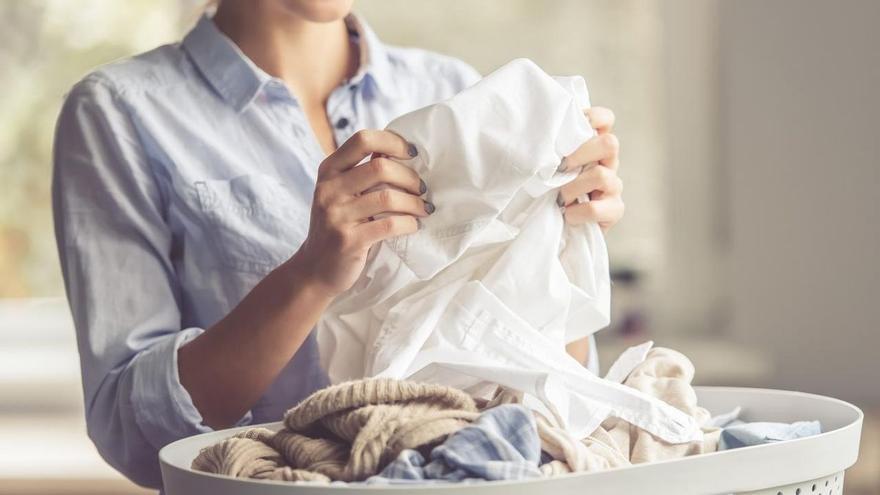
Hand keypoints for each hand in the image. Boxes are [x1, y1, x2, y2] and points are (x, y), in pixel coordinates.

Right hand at [293, 130, 432, 296]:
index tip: (412, 153)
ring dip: (414, 203)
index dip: (393, 141)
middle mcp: (329, 189)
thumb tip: (399, 150)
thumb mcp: (340, 194)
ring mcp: (337, 215)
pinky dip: (409, 223)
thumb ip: (361, 173)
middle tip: (422, 189)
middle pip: (380, 167)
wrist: (314, 270)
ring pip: (388, 197)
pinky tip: (413, 226)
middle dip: (410, 177)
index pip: (362, 140)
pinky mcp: (349, 240)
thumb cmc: (337, 226)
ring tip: (424, 209)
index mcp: (329, 171)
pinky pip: (390, 225)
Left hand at [558, 107, 624, 231]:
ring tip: (560, 199)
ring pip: (601, 175)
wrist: (555, 228)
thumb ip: (551, 149)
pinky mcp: (614, 209)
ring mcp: (613, 186)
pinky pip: (596, 207)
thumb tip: (535, 134)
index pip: (605, 119)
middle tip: (561, 168)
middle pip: (610, 143)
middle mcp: (608, 163)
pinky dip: (577, 212)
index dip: (593, 118)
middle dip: (581, 154)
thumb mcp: (547, 166)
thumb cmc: (548, 191)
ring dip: (572, 188)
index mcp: (593, 147)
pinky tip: (568, 215)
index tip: (570, 131)